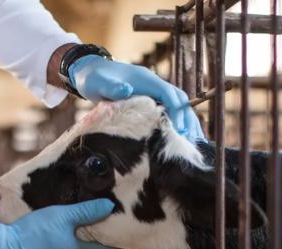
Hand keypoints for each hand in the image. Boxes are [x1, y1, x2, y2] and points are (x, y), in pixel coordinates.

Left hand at [69, 55, 204, 140]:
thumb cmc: (94, 78)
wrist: (89, 72)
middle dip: (188, 119)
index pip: (169, 94)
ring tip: (193, 143)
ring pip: (177, 107)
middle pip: (179, 101)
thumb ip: (112, 87)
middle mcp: (153, 85)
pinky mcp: (149, 101)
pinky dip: (177, 124)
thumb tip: (126, 89)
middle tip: (192, 141)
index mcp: (146, 80)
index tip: (180, 129)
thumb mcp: (99, 82)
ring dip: (186, 123)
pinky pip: (168, 112)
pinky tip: (180, 139)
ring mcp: (153, 93)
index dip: (177, 111)